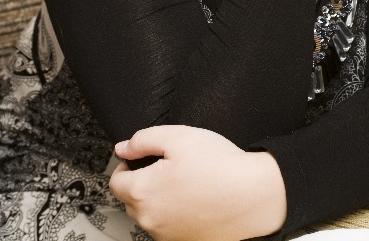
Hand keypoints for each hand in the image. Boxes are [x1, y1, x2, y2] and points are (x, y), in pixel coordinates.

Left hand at [109, 124, 286, 240]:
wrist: (253, 195)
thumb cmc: (220, 166)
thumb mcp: (178, 136)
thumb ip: (144, 139)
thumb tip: (124, 147)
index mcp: (144, 192)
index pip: (115, 182)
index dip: (125, 165)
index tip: (137, 158)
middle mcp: (151, 220)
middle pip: (131, 200)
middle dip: (142, 182)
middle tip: (166, 166)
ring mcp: (168, 236)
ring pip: (150, 215)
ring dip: (158, 199)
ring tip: (184, 181)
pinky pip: (169, 227)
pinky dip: (175, 214)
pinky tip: (195, 198)